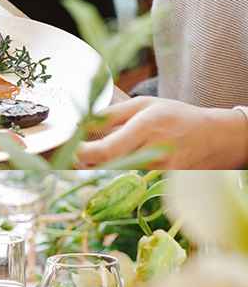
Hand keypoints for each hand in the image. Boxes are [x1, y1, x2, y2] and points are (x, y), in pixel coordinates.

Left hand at [77, 97, 247, 168]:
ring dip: (98, 167)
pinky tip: (111, 164)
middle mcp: (153, 151)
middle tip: (73, 156)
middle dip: (85, 163)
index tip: (74, 149)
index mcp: (147, 127)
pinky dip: (115, 173)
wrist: (212, 138)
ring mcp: (158, 170)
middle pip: (108, 166)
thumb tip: (83, 123)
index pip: (108, 150)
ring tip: (89, 157)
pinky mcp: (160, 181)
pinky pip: (129, 179)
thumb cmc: (176, 116)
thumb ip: (111, 115)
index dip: (85, 154)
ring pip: (116, 174)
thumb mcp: (144, 105)